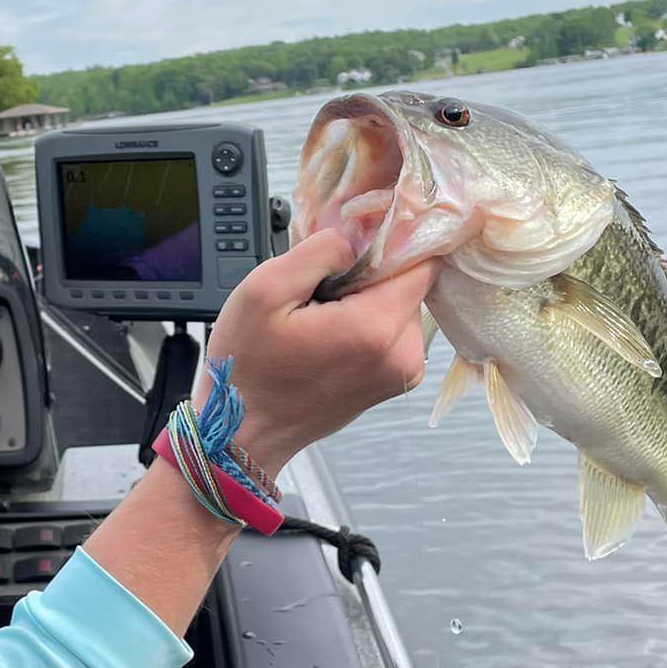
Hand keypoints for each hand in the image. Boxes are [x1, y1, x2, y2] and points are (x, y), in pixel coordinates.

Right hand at [199, 230, 435, 481]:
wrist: (244, 432)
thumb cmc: (248, 367)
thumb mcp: (264, 290)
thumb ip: (320, 250)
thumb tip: (359, 236)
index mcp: (375, 328)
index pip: (422, 260)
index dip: (390, 241)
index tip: (352, 246)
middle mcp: (403, 354)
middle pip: (411, 282)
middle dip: (371, 274)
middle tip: (321, 292)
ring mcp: (403, 372)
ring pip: (402, 305)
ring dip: (368, 299)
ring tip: (321, 317)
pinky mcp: (396, 380)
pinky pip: (394, 330)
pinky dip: (368, 323)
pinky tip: (329, 335)